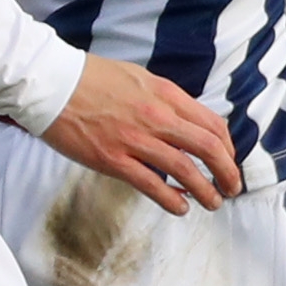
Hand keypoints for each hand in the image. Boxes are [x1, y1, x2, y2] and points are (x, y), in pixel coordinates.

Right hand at [41, 52, 243, 212]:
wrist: (52, 84)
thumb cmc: (91, 78)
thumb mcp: (139, 78)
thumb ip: (164, 99)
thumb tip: (184, 121)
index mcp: (166, 94)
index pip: (211, 124)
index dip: (227, 147)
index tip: (228, 159)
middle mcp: (157, 117)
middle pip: (208, 148)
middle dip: (227, 171)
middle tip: (233, 187)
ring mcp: (136, 140)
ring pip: (186, 170)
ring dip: (206, 191)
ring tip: (213, 202)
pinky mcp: (113, 160)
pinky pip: (152, 186)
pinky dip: (172, 200)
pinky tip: (181, 207)